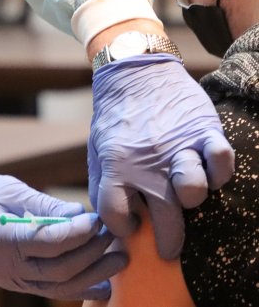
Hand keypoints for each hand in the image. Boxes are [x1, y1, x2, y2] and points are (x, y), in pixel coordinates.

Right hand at [0, 173, 126, 299]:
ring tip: (119, 260)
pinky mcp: (18, 282)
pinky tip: (102, 283)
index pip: (49, 243)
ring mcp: (13, 278)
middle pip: (60, 269)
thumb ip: (42, 205)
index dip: (77, 233)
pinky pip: (51, 290)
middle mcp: (9, 266)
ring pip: (59, 287)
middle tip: (113, 235)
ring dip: (93, 275)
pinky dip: (78, 288)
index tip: (96, 218)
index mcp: (3, 239)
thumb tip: (78, 213)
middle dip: (92, 253)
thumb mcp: (6, 190)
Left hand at [88, 54, 234, 258]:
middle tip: (167, 249)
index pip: (117, 215)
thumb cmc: (114, 117)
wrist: (133, 71)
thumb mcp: (96, 149)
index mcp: (116, 165)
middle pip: (164, 218)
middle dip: (167, 242)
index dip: (122, 229)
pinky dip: (220, 171)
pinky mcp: (203, 130)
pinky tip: (209, 171)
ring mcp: (179, 146)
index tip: (130, 227)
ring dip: (191, 200)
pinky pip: (222, 159)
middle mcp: (148, 162)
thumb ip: (101, 185)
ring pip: (194, 192)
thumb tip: (107, 221)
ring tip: (185, 198)